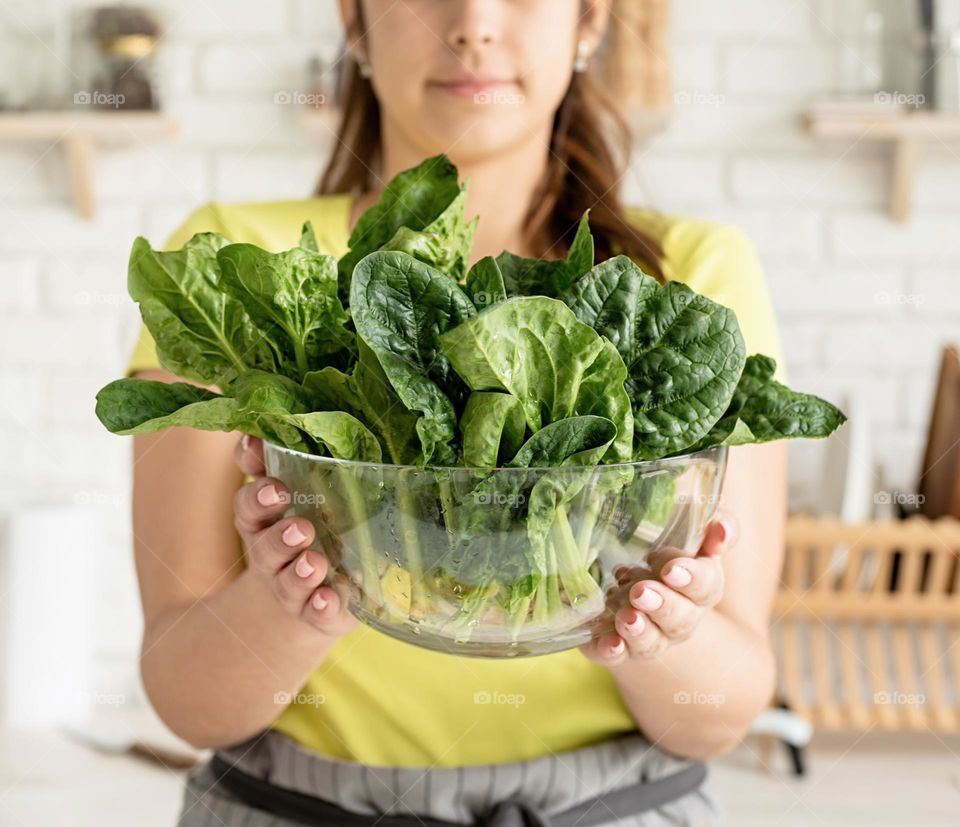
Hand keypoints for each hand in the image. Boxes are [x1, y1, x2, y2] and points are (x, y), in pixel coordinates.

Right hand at [233, 434, 356, 638]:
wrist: (307, 603)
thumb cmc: (311, 535)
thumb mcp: (306, 497)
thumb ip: (298, 461)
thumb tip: (292, 423)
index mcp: (266, 521)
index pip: (250, 503)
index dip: (256, 491)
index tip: (273, 482)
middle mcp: (273, 554)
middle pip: (264, 543)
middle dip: (278, 535)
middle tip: (300, 527)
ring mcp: (293, 588)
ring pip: (287, 580)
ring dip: (299, 571)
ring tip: (314, 563)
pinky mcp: (318, 615)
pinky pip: (317, 614)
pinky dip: (320, 607)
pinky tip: (327, 600)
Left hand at [580, 515, 733, 666]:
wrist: (645, 590)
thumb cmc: (673, 557)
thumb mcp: (696, 537)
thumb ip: (715, 529)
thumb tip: (721, 527)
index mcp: (701, 588)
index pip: (706, 586)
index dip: (691, 579)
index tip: (672, 570)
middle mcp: (681, 617)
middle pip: (680, 618)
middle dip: (662, 605)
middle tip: (642, 592)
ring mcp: (653, 635)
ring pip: (652, 641)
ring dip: (640, 631)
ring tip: (626, 617)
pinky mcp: (622, 646)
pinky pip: (618, 654)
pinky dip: (612, 651)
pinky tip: (608, 643)